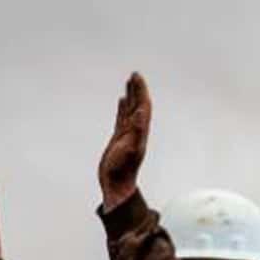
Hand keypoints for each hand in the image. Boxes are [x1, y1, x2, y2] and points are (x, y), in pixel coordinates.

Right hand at [98, 72, 151, 211]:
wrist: (117, 184)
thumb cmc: (122, 170)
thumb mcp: (130, 150)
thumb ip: (136, 132)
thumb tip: (140, 113)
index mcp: (140, 131)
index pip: (143, 106)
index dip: (141, 91)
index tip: (137, 78)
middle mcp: (136, 130)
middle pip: (138, 105)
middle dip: (137, 90)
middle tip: (134, 75)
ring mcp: (127, 133)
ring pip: (130, 109)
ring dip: (131, 96)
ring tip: (129, 83)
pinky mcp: (119, 138)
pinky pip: (122, 118)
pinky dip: (122, 107)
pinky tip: (121, 101)